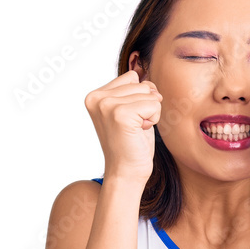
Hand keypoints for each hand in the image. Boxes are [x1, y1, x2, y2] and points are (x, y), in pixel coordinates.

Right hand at [84, 70, 162, 184]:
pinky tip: (141, 133)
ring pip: (149, 93)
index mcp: (95, 96)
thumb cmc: (131, 146)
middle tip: (134, 128)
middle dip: (146, 106)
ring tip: (136, 131)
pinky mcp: (120, 114)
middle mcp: (97, 98)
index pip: (132, 78)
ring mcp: (107, 105)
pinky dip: (154, 119)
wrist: (126, 174)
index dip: (139, 99)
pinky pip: (154, 105)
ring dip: (151, 113)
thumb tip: (145, 75)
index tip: (129, 121)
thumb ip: (132, 92)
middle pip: (141, 83)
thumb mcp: (129, 112)